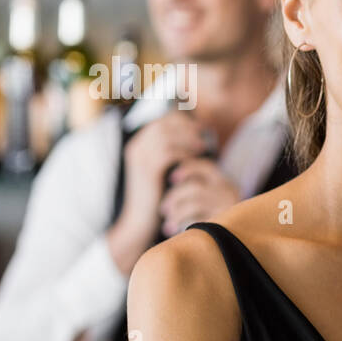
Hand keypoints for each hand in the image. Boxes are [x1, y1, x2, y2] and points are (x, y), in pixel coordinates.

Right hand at [117, 111, 207, 242]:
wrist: (140, 219)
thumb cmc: (157, 195)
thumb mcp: (162, 171)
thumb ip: (172, 154)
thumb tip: (195, 140)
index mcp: (139, 145)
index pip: (161, 121)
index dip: (182, 121)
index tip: (200, 127)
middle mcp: (136, 147)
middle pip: (164, 124)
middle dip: (187, 127)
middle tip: (204, 134)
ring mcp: (140, 158)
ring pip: (166, 136)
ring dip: (187, 139)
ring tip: (203, 147)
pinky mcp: (146, 170)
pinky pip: (167, 152)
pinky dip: (183, 153)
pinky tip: (195, 158)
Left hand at [159, 157, 241, 237]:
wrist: (247, 243)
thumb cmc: (231, 224)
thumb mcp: (222, 202)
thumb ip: (205, 193)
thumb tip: (175, 184)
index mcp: (229, 185)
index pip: (207, 168)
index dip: (188, 169)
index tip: (173, 178)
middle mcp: (229, 194)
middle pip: (195, 188)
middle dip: (174, 197)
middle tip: (164, 210)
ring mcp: (228, 209)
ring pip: (195, 204)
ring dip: (176, 214)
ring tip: (167, 226)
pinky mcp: (224, 225)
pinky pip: (197, 222)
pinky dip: (182, 225)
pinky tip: (173, 231)